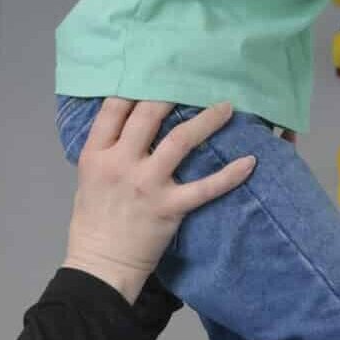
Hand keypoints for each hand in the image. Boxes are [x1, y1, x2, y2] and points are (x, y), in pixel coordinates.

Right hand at [64, 100, 255, 302]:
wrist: (100, 266)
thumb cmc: (94, 223)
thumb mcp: (89, 179)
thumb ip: (109, 151)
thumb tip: (131, 125)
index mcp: (96, 155)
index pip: (114, 109)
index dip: (135, 86)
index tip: (154, 72)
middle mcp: (120, 163)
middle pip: (148, 114)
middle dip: (171, 93)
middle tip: (192, 82)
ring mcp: (147, 184)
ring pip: (180, 140)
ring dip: (206, 120)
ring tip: (227, 107)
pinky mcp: (170, 207)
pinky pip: (206, 187)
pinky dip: (230, 174)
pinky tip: (249, 162)